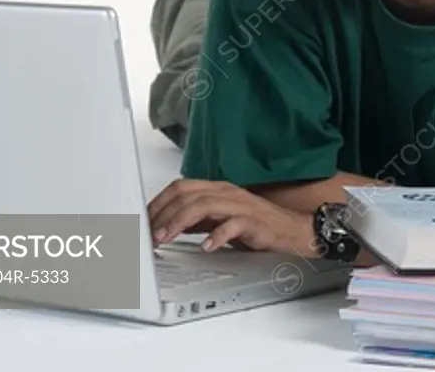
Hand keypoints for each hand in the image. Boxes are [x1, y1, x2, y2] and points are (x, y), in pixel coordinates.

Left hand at [147, 179, 317, 256]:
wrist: (291, 230)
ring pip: (204, 205)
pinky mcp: (253, 222)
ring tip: (165, 238)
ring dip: (180, 221)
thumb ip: (196, 220)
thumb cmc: (256, 224)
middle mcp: (226, 192)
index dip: (158, 203)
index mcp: (216, 189)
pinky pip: (233, 225)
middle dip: (163, 213)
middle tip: (149, 234)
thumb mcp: (219, 220)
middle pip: (187, 194)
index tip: (143, 221)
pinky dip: (217, 236)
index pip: (180, 187)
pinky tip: (206, 247)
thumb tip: (165, 226)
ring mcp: (240, 205)